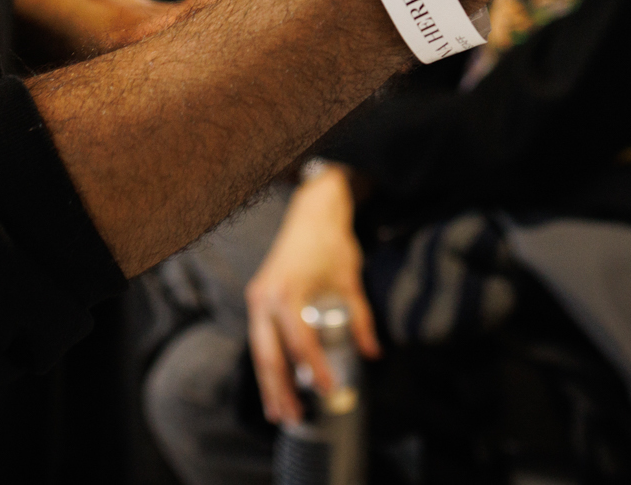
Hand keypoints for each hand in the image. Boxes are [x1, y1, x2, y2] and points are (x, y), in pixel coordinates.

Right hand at [245, 165, 376, 425]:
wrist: (311, 211)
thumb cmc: (331, 242)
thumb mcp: (350, 281)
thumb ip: (360, 319)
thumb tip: (373, 353)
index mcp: (288, 292)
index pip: (301, 342)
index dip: (315, 369)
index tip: (329, 391)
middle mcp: (266, 297)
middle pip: (270, 355)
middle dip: (280, 390)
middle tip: (294, 418)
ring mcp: (258, 297)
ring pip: (260, 350)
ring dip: (269, 382)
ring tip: (279, 412)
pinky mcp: (258, 296)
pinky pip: (260, 337)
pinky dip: (268, 362)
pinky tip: (276, 383)